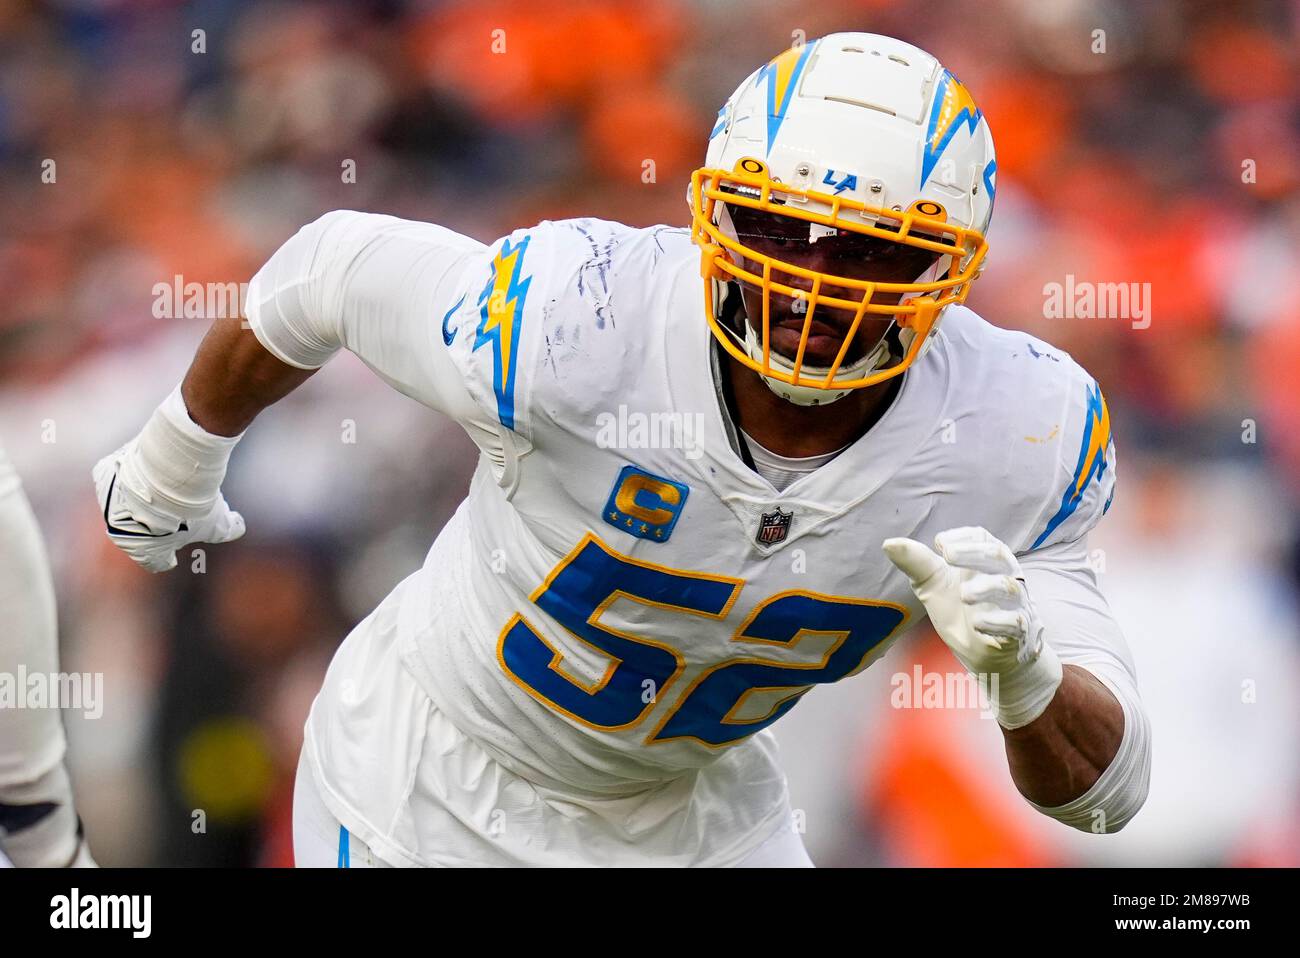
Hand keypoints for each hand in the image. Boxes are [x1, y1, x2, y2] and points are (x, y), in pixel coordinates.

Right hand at [93, 440, 243, 572]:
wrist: (170, 472)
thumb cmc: (194, 505)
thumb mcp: (218, 523)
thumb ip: (229, 529)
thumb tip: (239, 526)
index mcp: (144, 552)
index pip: (155, 562)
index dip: (165, 558)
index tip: (171, 556)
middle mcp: (119, 533)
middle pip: (138, 531)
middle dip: (154, 524)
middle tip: (172, 511)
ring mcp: (108, 504)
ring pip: (125, 502)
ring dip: (139, 497)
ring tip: (161, 483)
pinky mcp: (104, 477)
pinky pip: (117, 477)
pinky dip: (130, 473)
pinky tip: (147, 466)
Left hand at [883, 526, 1061, 727]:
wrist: (980, 653)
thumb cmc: (958, 609)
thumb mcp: (933, 584)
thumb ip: (916, 563)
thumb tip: (888, 543)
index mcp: (984, 559)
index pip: (981, 536)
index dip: (962, 537)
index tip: (939, 545)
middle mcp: (1003, 575)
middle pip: (998, 555)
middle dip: (973, 553)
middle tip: (947, 556)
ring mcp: (1014, 603)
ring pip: (1009, 587)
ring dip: (986, 589)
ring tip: (964, 595)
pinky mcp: (1019, 630)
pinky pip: (1016, 622)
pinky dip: (997, 623)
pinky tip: (977, 624)